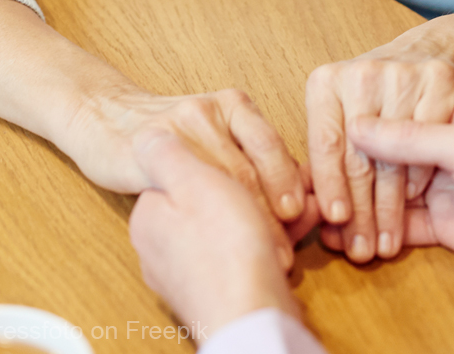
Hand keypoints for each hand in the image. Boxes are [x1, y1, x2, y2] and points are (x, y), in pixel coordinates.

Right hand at [64, 84, 305, 238]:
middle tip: (285, 254)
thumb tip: (302, 203)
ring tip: (259, 255)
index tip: (306, 223)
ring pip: (223, 179)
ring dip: (244, 222)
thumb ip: (252, 161)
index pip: (272, 149)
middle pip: (250, 168)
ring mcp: (180, 127)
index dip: (290, 189)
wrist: (105, 118)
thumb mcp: (217, 139)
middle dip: (272, 215)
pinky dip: (202, 217)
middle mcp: (211, 111)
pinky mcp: (150, 147)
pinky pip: (185, 184)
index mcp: (235, 105)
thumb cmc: (171, 141)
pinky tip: (210, 240)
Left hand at [129, 132, 318, 337]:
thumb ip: (167, 154)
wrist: (252, 318)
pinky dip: (277, 232)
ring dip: (274, 205)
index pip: (189, 168)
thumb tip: (147, 135)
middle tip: (289, 180)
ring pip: (239, 217)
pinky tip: (304, 221)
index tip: (256, 157)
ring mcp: (192, 268)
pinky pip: (249, 245)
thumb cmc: (226, 251)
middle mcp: (164, 243)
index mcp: (150, 215)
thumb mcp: (194, 182)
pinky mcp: (223, 285)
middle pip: (217, 193)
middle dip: (260, 182)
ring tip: (305, 203)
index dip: (230, 159)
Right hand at [305, 6, 453, 263]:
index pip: (386, 122)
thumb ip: (410, 138)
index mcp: (444, 111)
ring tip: (324, 226)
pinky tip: (347, 238)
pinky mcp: (447, 225)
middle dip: (349, 182)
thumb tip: (355, 130)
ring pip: (386, 195)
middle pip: (382, 161)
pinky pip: (402, 226)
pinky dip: (375, 232)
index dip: (353, 142)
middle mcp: (439, 146)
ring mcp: (441, 186)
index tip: (322, 161)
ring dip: (358, 211)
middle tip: (318, 202)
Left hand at [306, 30, 453, 262]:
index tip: (335, 222)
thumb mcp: (340, 112)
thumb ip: (326, 154)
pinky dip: (418, 180)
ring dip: (390, 209)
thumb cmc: (375, 96)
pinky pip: (428, 144)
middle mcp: (363, 74)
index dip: (330, 186)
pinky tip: (413, 206)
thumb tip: (305, 211)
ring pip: (394, 158)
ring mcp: (404, 75)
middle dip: (360, 212)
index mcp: (327, 82)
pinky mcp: (440, 81)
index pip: (326, 145)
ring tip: (385, 244)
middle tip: (361, 251)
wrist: (429, 52)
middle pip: (360, 157)